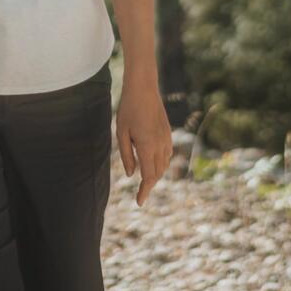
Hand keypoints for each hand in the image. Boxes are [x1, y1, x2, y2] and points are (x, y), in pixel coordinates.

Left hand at [115, 75, 172, 206]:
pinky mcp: (168, 133)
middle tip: (140, 194)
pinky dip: (161, 164)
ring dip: (156, 174)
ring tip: (146, 180)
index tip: (140, 202)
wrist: (144, 88)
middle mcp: (160, 145)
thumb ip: (127, 155)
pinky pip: (167, 154)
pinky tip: (154, 163)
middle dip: (149, 184)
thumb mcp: (122, 133)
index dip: (145, 191)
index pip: (149, 176)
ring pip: (164, 165)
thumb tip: (132, 174)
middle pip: (158, 173)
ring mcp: (166, 138)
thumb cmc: (128, 109)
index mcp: (147, 146)